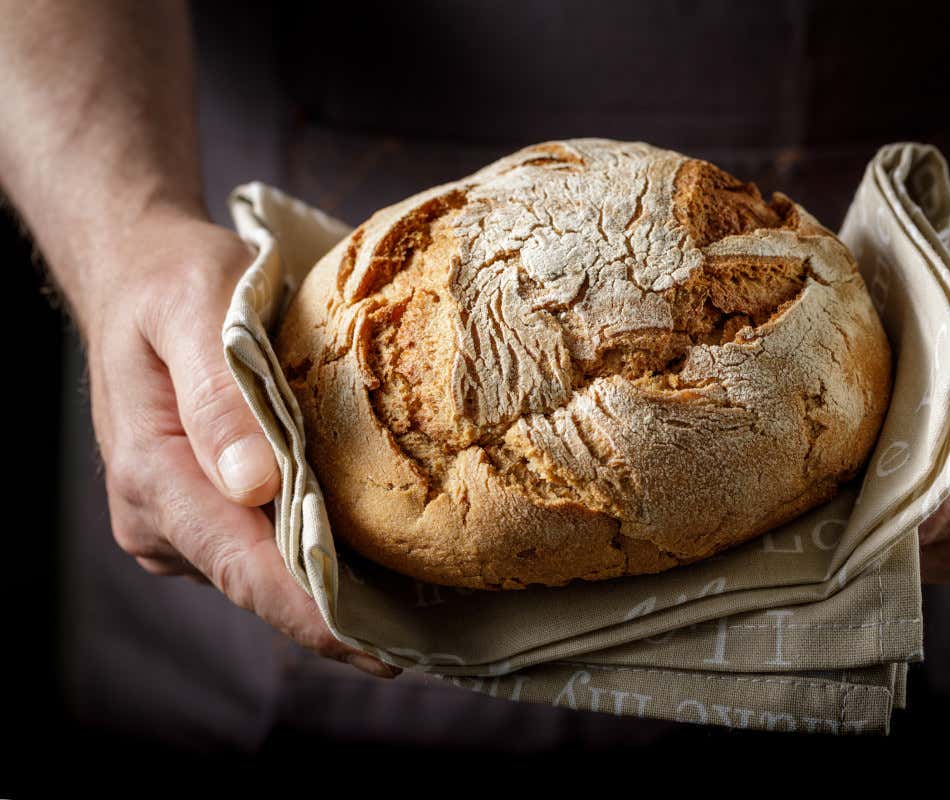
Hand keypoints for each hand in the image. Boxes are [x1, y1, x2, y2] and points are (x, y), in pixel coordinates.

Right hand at [81, 208, 400, 677]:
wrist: (135, 275)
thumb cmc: (171, 282)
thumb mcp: (194, 306)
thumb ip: (219, 393)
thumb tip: (253, 485)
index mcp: (151, 474)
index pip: (243, 568)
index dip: (314, 615)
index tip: (382, 651)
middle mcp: (159, 518)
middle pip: (261, 588)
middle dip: (341, 619)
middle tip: (433, 644)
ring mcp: (179, 526)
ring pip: (265, 576)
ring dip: (335, 593)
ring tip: (422, 614)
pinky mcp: (202, 518)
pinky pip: (264, 551)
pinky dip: (318, 561)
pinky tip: (380, 570)